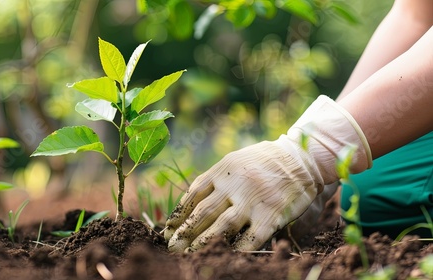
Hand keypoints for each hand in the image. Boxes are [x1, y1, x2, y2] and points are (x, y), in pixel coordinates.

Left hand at [164, 95, 371, 251]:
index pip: (193, 194)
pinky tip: (224, 258)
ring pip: (221, 227)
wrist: (302, 158)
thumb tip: (190, 204)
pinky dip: (237, 250)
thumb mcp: (236, 160)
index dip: (179, 214)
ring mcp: (253, 200)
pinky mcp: (271, 214)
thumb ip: (216, 179)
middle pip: (203, 213)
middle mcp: (235, 185)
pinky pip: (251, 238)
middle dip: (185, 233)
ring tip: (188, 255)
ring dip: (202, 244)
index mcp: (223, 170)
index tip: (168, 229)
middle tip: (172, 248)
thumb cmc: (265, 161)